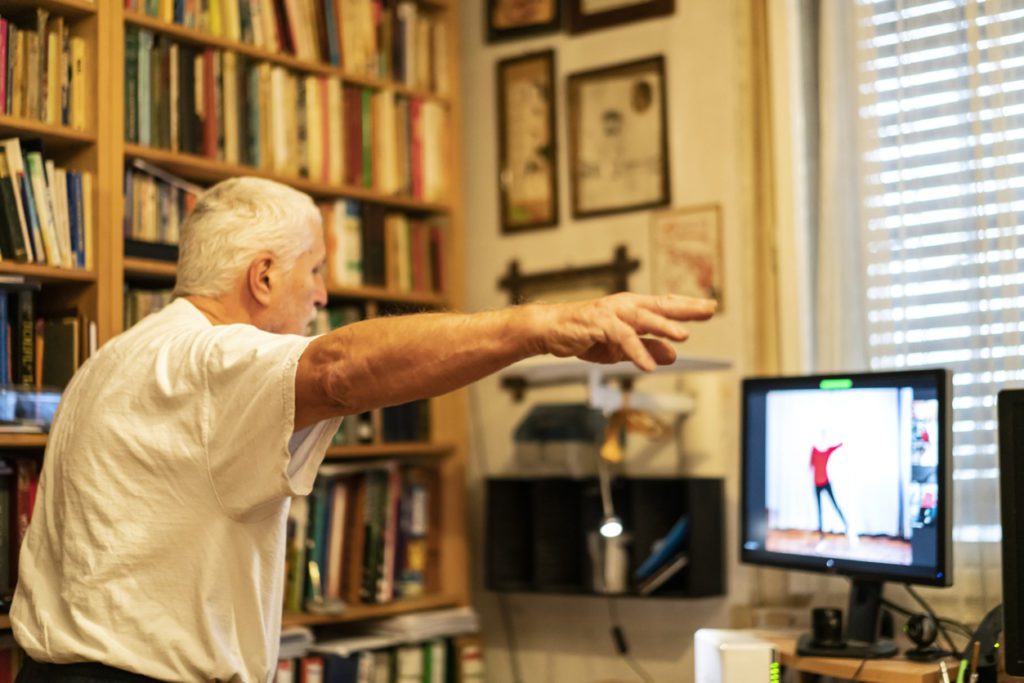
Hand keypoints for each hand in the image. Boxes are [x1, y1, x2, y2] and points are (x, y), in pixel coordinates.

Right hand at [537, 293, 716, 370]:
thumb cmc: (586, 336)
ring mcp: (612, 313)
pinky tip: (648, 366)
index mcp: (632, 308)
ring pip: (643, 318)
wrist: (551, 330)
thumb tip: (673, 355)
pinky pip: (622, 338)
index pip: (665, 305)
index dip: (688, 306)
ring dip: (663, 327)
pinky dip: (636, 351)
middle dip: (686, 308)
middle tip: (709, 309)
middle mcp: (625, 306)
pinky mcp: (599, 324)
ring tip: (683, 336)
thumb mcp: (621, 348)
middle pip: (661, 305)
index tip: (710, 306)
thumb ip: (647, 349)